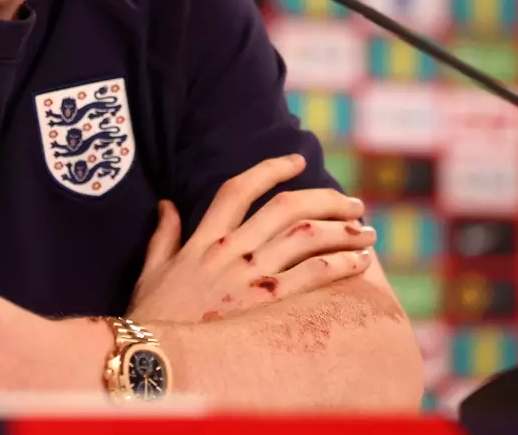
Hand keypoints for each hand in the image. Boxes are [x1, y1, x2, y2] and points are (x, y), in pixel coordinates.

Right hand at [127, 154, 375, 323]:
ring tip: (366, 232)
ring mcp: (247, 277)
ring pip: (304, 237)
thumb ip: (163, 234)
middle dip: (326, 199)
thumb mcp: (151, 270)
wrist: (152, 356)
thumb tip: (166, 204)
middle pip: (285, 208)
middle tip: (354, 203)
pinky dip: (339, 264)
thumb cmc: (151, 317)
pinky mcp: (263, 305)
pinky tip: (360, 263)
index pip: (240, 189)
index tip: (298, 161)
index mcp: (203, 239)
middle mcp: (229, 251)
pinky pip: (310, 276)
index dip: (271, 170)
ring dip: (342, 230)